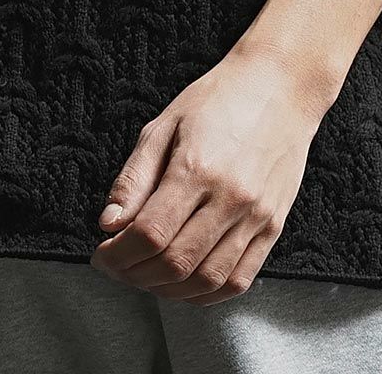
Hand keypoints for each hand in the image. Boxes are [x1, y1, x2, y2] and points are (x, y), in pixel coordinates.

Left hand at [88, 42, 327, 303]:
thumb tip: (108, 224)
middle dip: (135, 275)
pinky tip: (184, 284)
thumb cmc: (218, 99)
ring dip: (167, 290)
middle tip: (117, 267)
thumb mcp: (164, 125)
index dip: (117, 255)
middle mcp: (230, 197)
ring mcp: (256, 216)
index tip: (102, 255)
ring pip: (206, 280)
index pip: (149, 233)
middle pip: (175, 263)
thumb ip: (134, 178)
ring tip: (145, 276)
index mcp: (196, 167)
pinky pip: (239, 280)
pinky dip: (206, 294)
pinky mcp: (273, 227)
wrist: (279, 86)